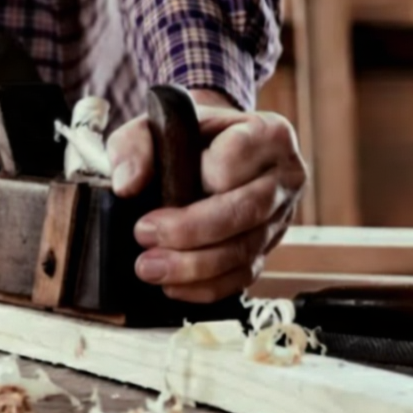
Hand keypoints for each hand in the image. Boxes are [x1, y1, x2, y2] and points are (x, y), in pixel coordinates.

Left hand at [107, 89, 306, 302]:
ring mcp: (280, 218)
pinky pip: (243, 277)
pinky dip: (205, 286)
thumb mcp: (155, 126)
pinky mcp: (267, 250)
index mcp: (268, 134)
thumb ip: (134, 145)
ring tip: (150, 267)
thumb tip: (127, 185)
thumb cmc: (188, 138)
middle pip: (246, 210)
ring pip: (244, 250)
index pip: (237, 156)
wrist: (209, 154)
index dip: (200, 174)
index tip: (164, 185)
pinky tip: (172, 285)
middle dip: (191, 230)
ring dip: (193, 266)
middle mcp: (285, 177)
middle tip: (145, 235)